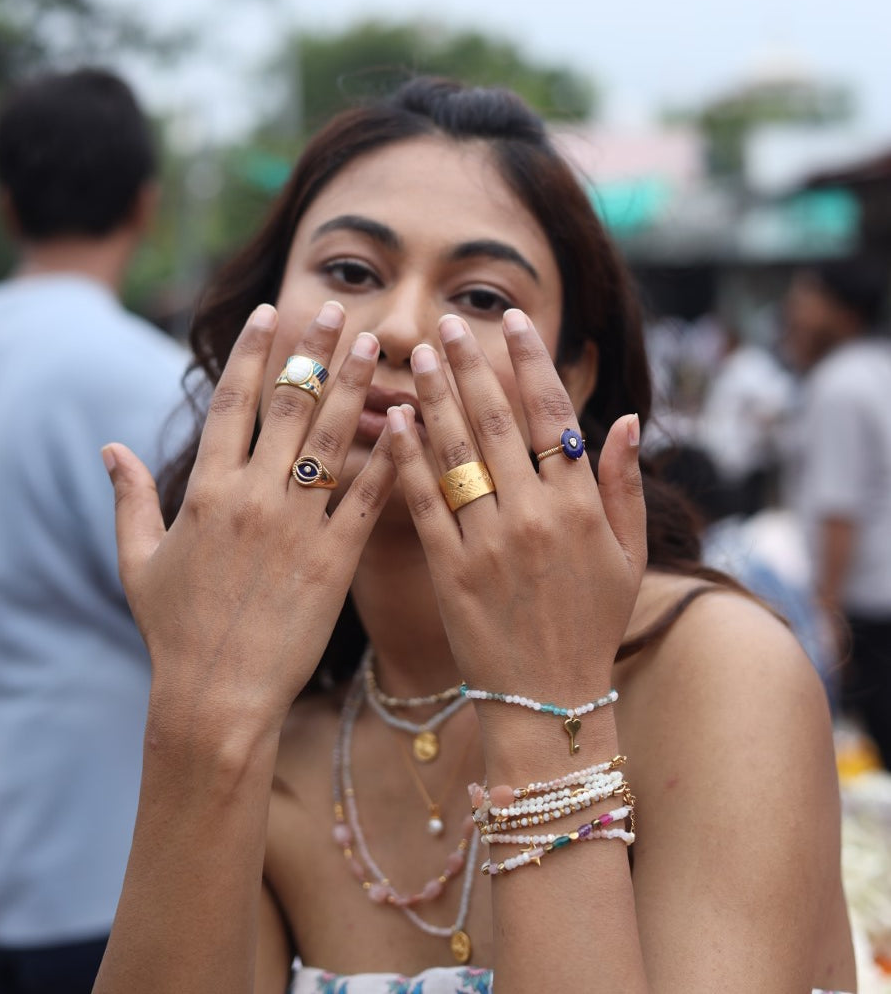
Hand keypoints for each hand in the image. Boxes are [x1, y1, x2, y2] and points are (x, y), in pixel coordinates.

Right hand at [101, 301, 395, 739]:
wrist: (216, 698)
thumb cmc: (174, 631)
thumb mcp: (138, 561)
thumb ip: (128, 499)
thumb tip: (110, 447)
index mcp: (206, 492)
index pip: (232, 403)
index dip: (253, 353)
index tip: (271, 311)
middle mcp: (254, 498)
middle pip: (289, 406)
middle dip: (313, 351)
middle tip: (336, 309)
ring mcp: (297, 526)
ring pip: (333, 439)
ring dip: (354, 386)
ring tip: (373, 344)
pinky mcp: (335, 559)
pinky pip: (367, 497)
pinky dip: (390, 457)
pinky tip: (410, 421)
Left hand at [386, 308, 645, 704]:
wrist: (549, 702)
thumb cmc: (592, 624)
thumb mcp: (628, 556)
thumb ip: (625, 485)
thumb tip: (625, 419)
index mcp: (579, 505)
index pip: (551, 413)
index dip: (529, 361)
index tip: (511, 320)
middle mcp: (533, 515)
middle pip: (496, 421)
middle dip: (470, 364)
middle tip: (447, 323)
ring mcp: (488, 542)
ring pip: (456, 453)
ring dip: (435, 397)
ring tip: (416, 355)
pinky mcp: (448, 570)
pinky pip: (423, 503)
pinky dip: (407, 458)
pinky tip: (393, 420)